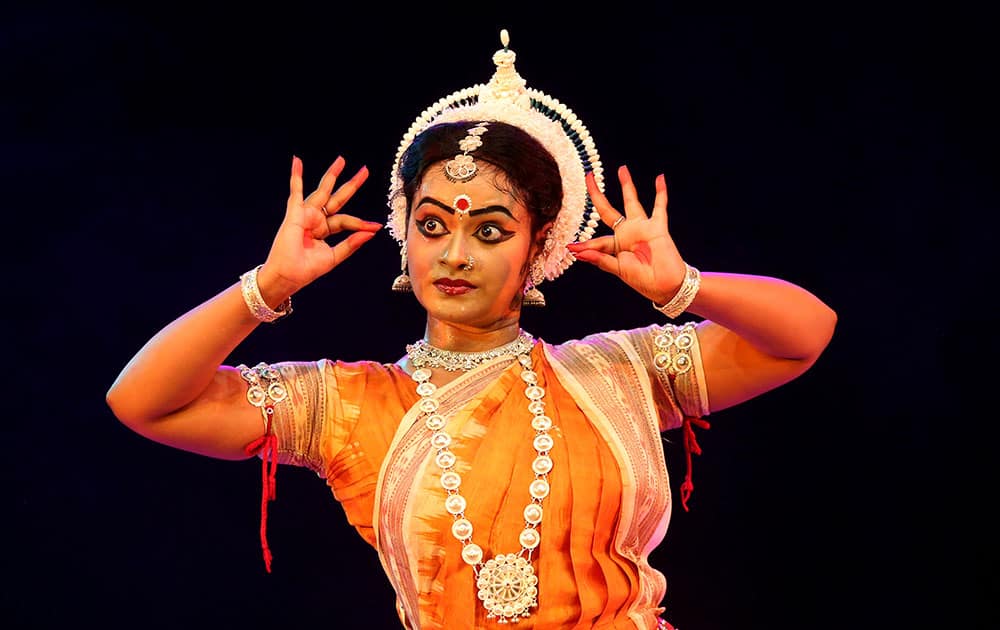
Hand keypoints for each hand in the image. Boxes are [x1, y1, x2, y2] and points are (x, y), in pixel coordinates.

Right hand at [259, 156, 380, 298]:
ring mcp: (305, 214)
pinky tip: (297, 162)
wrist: (288, 275)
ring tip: (341, 161)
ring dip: (331, 175)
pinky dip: (296, 177)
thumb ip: (351, 244)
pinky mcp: (295, 213)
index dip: (361, 223)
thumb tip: (371, 233)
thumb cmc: (306, 270)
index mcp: (324, 230)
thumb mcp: (334, 257)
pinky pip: (296, 191)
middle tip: (364, 171)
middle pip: (337, 198)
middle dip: (351, 185)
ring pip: (322, 191)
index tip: (376, 226)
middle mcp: (316, 220)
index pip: (346, 220)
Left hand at [567, 165, 686, 303]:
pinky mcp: (658, 227)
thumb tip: (577, 253)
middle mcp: (626, 233)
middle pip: (607, 210)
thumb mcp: (619, 270)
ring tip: (622, 169)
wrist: (667, 286)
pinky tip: (659, 178)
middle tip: (588, 176)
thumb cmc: (643, 281)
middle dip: (597, 194)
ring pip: (631, 202)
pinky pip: (659, 207)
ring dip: (627, 185)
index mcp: (616, 246)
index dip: (584, 245)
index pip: (597, 241)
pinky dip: (661, 193)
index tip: (570, 247)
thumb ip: (600, 259)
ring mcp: (642, 228)